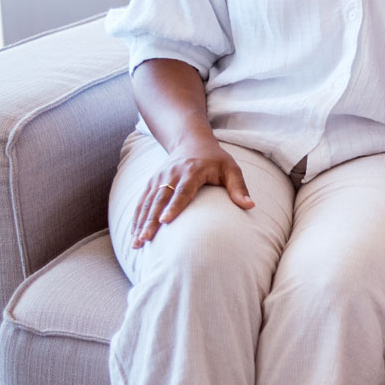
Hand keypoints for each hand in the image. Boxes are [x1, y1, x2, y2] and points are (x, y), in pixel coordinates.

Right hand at [130, 135, 253, 247]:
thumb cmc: (215, 159)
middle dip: (151, 220)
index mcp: (192, 171)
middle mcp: (172, 174)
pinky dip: (136, 217)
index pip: (182, 191)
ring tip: (136, 242)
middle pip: (160, 199)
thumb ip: (239, 187)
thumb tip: (250, 206)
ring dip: (140, 222)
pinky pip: (142, 201)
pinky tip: (133, 233)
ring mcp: (159, 178)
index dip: (174, 206)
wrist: (191, 142)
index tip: (165, 221)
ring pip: (147, 202)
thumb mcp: (231, 168)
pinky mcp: (152, 182)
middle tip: (144, 239)